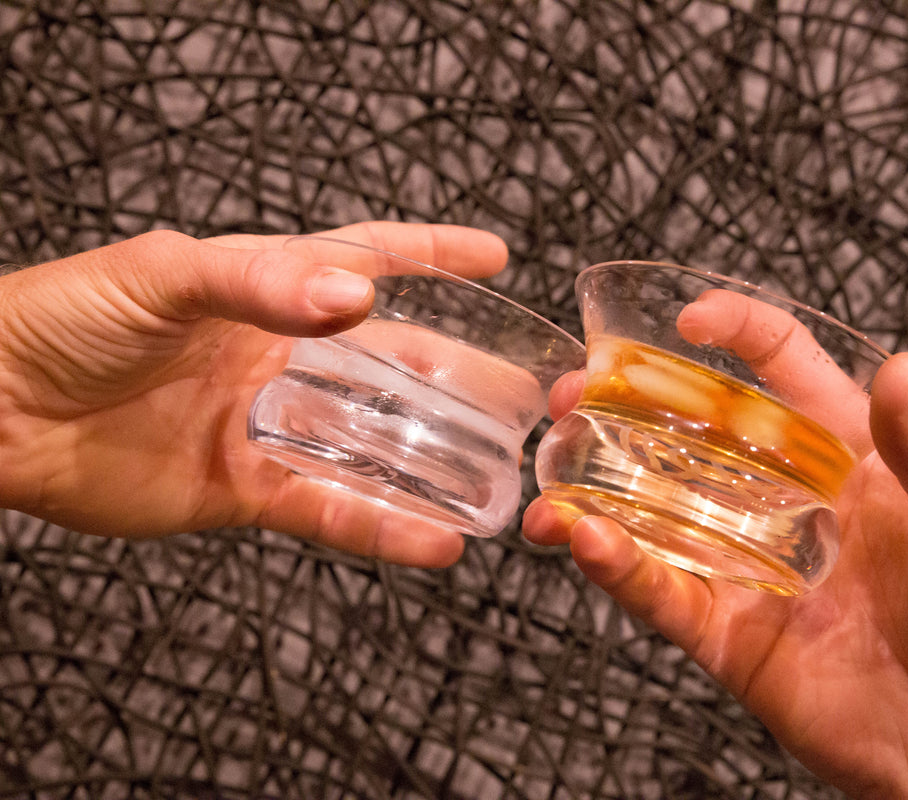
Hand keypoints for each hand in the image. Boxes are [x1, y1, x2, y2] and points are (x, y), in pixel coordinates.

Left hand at [0, 222, 506, 566]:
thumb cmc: (61, 320)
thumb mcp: (161, 276)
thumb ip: (259, 282)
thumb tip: (356, 297)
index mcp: (264, 287)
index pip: (364, 259)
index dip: (430, 254)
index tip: (493, 255)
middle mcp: (279, 353)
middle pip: (390, 363)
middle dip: (459, 375)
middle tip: (522, 392)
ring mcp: (266, 423)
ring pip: (372, 443)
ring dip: (436, 462)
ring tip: (498, 476)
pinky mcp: (244, 488)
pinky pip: (326, 507)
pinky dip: (380, 525)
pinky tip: (431, 538)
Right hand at [523, 292, 907, 797]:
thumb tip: (905, 368)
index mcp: (848, 460)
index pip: (783, 373)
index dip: (737, 334)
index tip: (687, 321)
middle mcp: (787, 504)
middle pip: (694, 436)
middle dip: (629, 407)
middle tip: (576, 392)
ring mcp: (752, 569)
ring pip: (659, 514)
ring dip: (598, 488)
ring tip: (554, 470)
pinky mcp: (729, 636)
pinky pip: (664, 594)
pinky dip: (622, 566)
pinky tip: (588, 538)